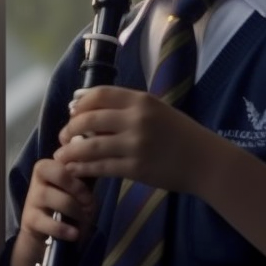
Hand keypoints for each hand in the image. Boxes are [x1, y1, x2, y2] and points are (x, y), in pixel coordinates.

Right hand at [19, 157, 96, 245]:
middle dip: (81, 190)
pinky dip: (66, 230)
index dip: (82, 173)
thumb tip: (100, 161)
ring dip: (78, 212)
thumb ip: (84, 173)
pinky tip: (75, 234)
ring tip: (85, 220)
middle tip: (90, 205)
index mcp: (47, 166)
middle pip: (63, 174)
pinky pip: (50, 223)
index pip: (67, 159)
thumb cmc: (62, 202)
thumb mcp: (74, 187)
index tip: (90, 188)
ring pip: (60, 200)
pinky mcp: (30, 219)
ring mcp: (32, 199)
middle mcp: (37, 179)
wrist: (41, 230)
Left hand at [54, 85, 210, 193]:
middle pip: (89, 119)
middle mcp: (136, 119)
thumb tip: (93, 112)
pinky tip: (75, 170)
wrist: (205, 161)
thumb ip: (129, 108)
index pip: (99, 94)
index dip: (79, 104)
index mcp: (141, 100)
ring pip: (90, 146)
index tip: (72, 113)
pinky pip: (101, 168)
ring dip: (70, 152)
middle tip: (62, 136)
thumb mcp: (157, 110)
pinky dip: (84, 169)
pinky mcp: (136, 168)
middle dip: (69, 128)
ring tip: (61, 156)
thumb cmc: (180, 134)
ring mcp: (135, 145)